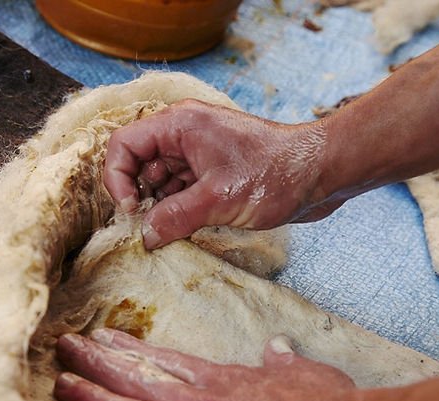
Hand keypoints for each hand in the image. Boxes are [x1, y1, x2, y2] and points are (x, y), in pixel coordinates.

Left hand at [53, 329, 363, 400]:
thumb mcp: (307, 376)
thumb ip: (283, 363)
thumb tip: (275, 348)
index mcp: (222, 382)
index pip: (165, 360)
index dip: (131, 349)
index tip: (104, 337)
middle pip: (136, 378)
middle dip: (97, 362)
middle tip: (65, 346)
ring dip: (94, 396)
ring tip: (63, 382)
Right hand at [104, 100, 343, 248]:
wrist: (321, 175)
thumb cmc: (276, 173)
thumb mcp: (218, 199)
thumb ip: (174, 218)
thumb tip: (143, 237)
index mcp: (178, 125)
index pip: (123, 145)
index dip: (117, 180)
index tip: (131, 211)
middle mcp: (183, 135)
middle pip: (137, 165)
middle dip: (138, 198)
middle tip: (146, 229)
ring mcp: (198, 154)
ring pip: (158, 182)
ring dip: (158, 208)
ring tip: (167, 233)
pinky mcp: (212, 173)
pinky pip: (180, 192)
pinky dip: (176, 211)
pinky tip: (183, 230)